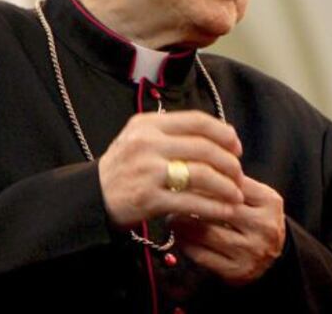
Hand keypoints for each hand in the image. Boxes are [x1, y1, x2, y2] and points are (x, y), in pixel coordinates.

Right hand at [98, 110, 243, 227]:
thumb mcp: (140, 137)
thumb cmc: (123, 166)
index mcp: (148, 124)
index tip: (236, 146)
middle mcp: (147, 143)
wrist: (92, 196)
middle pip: (203, 147)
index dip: (223, 132)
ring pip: (201, 173)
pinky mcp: (149, 199)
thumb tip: (216, 134)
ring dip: (226, 185)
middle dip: (229, 162)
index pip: (196, 121)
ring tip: (236, 195)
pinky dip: (214, 207)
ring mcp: (148, 171)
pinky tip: (225, 211)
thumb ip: (171, 132)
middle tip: (239, 174)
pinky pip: (191, 202)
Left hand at [171, 175, 285, 284]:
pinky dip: (185, 242)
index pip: (231, 184)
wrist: (275, 256)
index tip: (184, 174)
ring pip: (206, 232)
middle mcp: (263, 227)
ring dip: (182, 222)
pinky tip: (177, 234)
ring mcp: (251, 252)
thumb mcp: (254, 194)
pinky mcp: (236, 271)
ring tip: (171, 214)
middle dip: (191, 200)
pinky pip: (202, 255)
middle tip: (171, 194)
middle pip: (219, 208)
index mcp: (269, 202)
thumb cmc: (254, 215)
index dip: (204, 178)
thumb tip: (192, 164)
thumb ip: (231, 180)